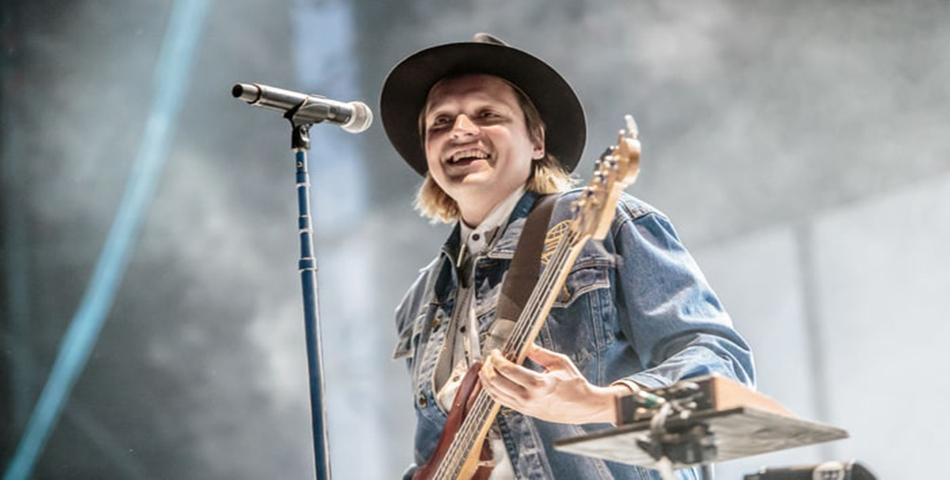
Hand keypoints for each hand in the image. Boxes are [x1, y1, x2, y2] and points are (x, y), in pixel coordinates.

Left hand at [477, 345, 628, 424]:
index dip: (497, 359)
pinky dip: (493, 391)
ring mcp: (525, 407)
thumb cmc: (575, 385)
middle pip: (497, 382)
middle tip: (490, 358)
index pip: (507, 370)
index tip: (495, 352)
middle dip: (488, 368)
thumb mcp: (559, 362)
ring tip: (487, 368)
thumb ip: (539, 352)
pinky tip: (493, 381)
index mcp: (538, 384)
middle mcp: (529, 398)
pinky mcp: (525, 412)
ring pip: (495, 394)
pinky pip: (502, 401)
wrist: (583, 407)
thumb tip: (524, 343)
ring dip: (487, 380)